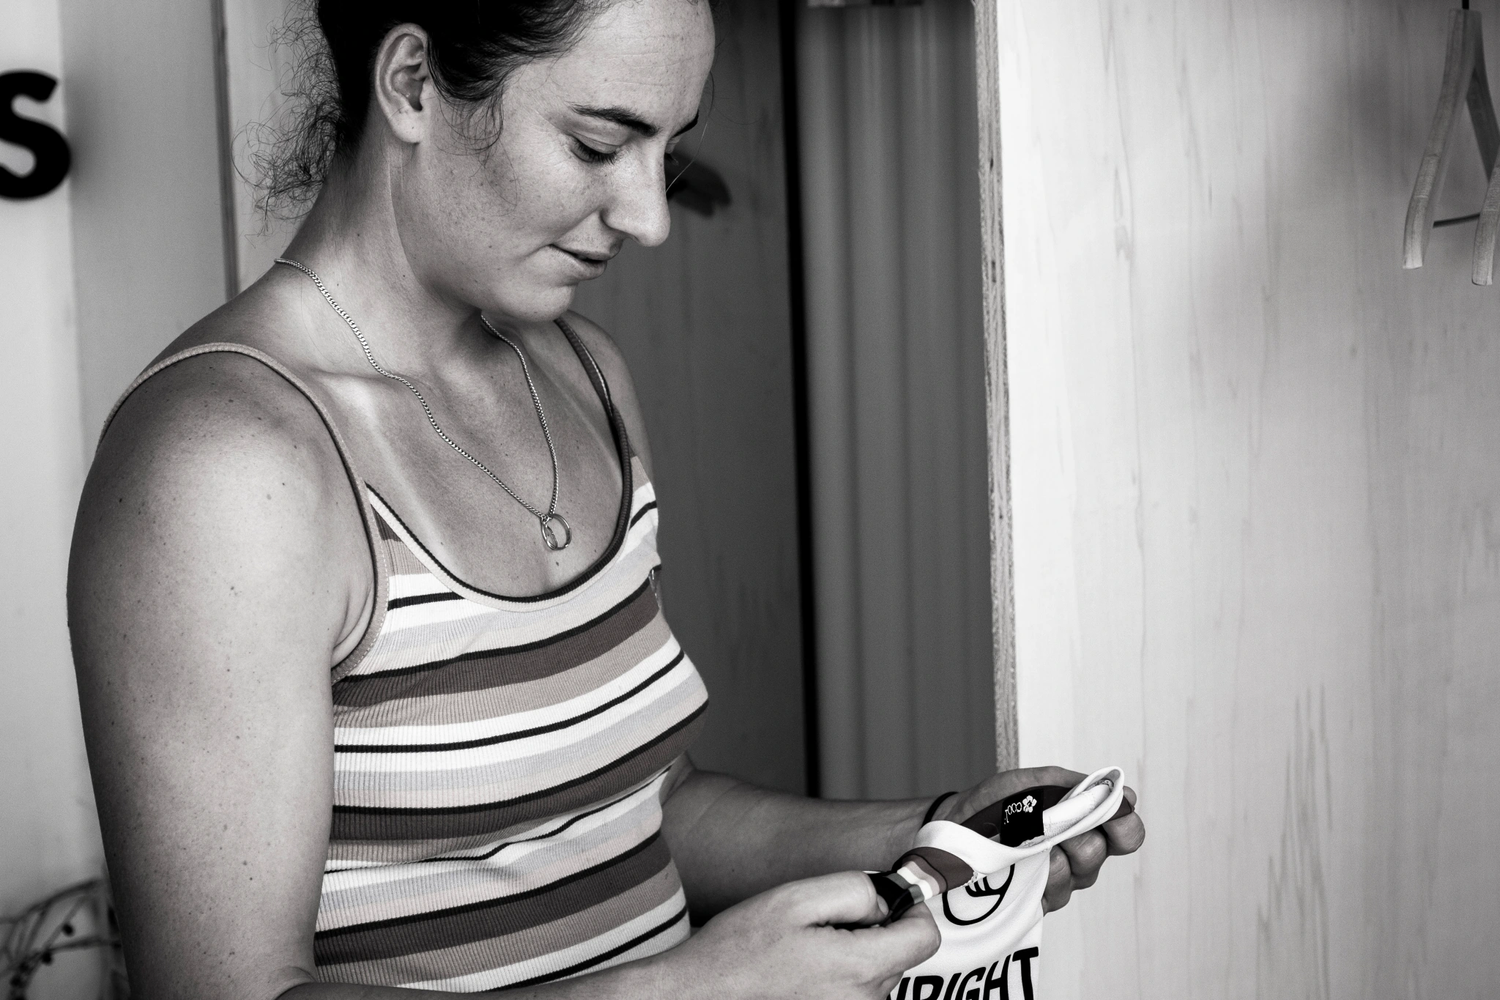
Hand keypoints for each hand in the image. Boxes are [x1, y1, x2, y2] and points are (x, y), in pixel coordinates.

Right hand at [663, 871, 939, 998]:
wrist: (697, 999)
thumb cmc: (738, 951)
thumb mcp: (795, 898)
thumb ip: (853, 889)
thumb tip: (887, 897)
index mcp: (859, 969)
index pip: (925, 938)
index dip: (910, 911)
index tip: (884, 903)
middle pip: (898, 957)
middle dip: (872, 934)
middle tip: (818, 927)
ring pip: (875, 978)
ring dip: (852, 960)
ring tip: (801, 954)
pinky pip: (854, 997)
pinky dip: (836, 982)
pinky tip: (798, 976)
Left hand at [936, 766, 1144, 913]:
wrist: (952, 830)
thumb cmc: (993, 805)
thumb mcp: (1029, 783)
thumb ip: (1071, 785)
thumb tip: (1116, 790)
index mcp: (1083, 823)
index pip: (1126, 832)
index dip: (1125, 825)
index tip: (1113, 815)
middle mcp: (1078, 855)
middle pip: (1100, 852)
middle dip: (1076, 834)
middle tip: (1051, 824)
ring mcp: (1060, 881)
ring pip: (1076, 875)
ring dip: (1053, 854)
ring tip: (1027, 843)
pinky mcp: (1039, 903)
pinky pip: (1053, 895)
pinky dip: (1038, 877)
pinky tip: (1021, 866)